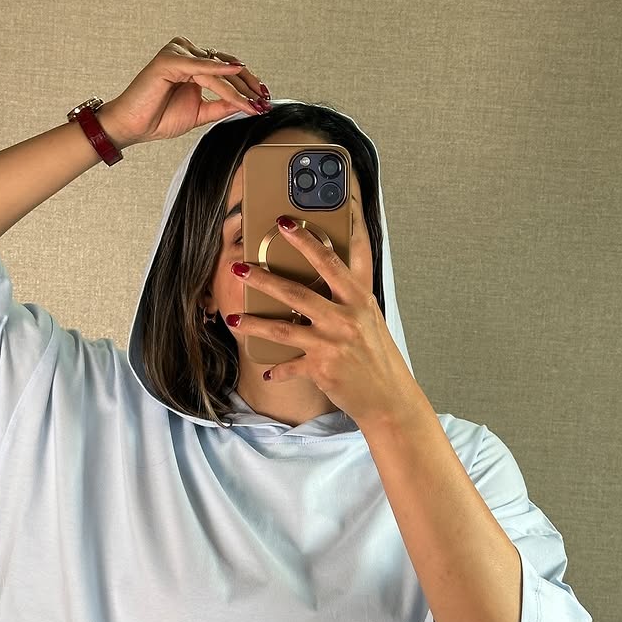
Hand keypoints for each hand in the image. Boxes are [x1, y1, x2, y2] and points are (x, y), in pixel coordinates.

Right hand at [101, 37, 269, 146]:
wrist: (134, 126)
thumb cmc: (158, 117)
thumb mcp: (200, 112)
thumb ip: (221, 105)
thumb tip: (246, 103)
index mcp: (193, 63)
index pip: (227, 68)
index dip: (247, 83)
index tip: (263, 99)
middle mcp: (186, 53)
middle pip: (226, 65)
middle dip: (248, 85)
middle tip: (263, 100)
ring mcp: (177, 54)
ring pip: (216, 70)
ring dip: (237, 88)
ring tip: (252, 102)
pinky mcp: (169, 60)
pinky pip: (200, 67)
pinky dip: (219, 72)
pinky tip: (234, 73)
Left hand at [226, 217, 415, 427]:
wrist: (389, 397)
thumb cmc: (378, 356)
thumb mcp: (370, 317)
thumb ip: (348, 296)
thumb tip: (325, 273)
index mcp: (359, 299)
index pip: (330, 261)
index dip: (307, 240)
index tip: (285, 224)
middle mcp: (345, 318)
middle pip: (296, 292)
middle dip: (263, 279)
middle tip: (239, 268)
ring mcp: (332, 344)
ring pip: (282, 329)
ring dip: (253, 323)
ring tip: (232, 318)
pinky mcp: (321, 369)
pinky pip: (290, 367)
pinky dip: (277, 370)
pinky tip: (267, 372)